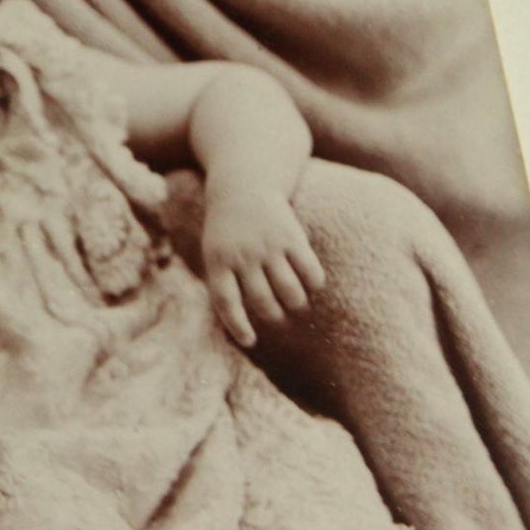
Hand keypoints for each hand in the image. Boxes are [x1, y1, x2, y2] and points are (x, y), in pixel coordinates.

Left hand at [200, 186, 324, 347]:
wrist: (242, 187)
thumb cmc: (227, 233)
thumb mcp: (215, 254)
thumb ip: (225, 286)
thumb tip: (244, 332)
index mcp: (218, 262)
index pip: (226, 302)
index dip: (238, 326)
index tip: (250, 341)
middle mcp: (243, 255)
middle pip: (263, 302)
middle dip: (275, 317)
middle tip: (280, 319)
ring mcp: (268, 245)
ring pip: (290, 291)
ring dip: (297, 305)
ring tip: (297, 305)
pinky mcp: (291, 236)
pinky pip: (310, 271)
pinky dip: (314, 284)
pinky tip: (312, 285)